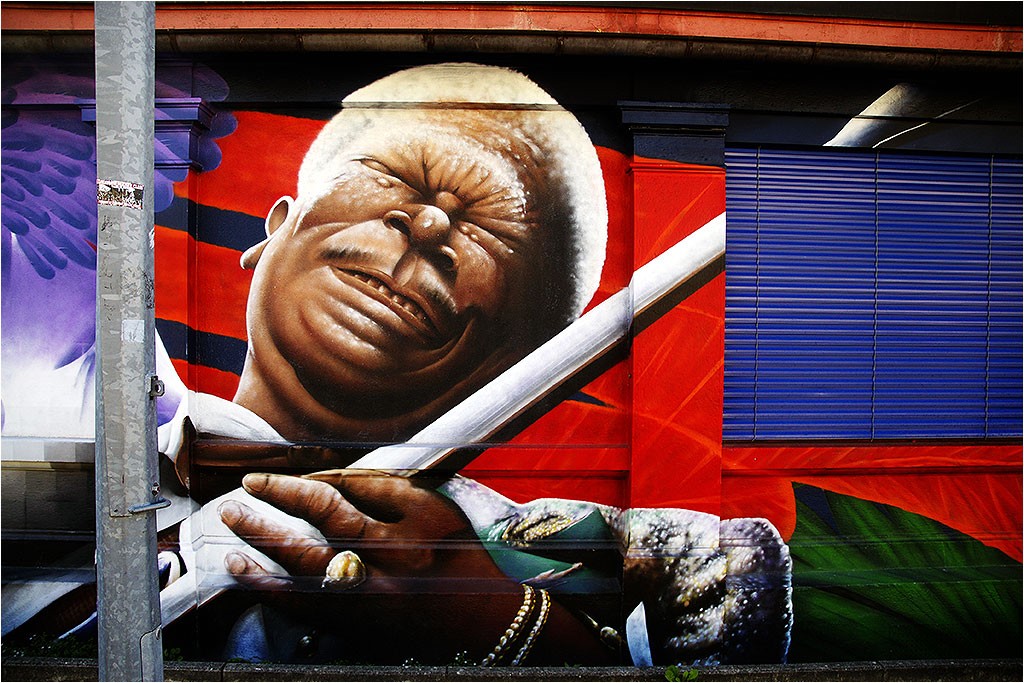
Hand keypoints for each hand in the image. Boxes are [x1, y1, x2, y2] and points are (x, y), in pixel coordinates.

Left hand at [217, 470, 612, 664]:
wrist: (489, 620)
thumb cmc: (463, 557)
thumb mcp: (437, 512)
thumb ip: (387, 493)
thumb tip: (327, 481)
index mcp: (418, 521)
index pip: (353, 489)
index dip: (308, 478)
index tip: (280, 473)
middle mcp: (395, 557)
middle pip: (326, 518)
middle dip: (282, 498)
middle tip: (247, 486)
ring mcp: (375, 594)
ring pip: (306, 562)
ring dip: (264, 538)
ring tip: (233, 518)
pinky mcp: (361, 624)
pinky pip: (303, 604)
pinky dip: (267, 586)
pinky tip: (241, 571)